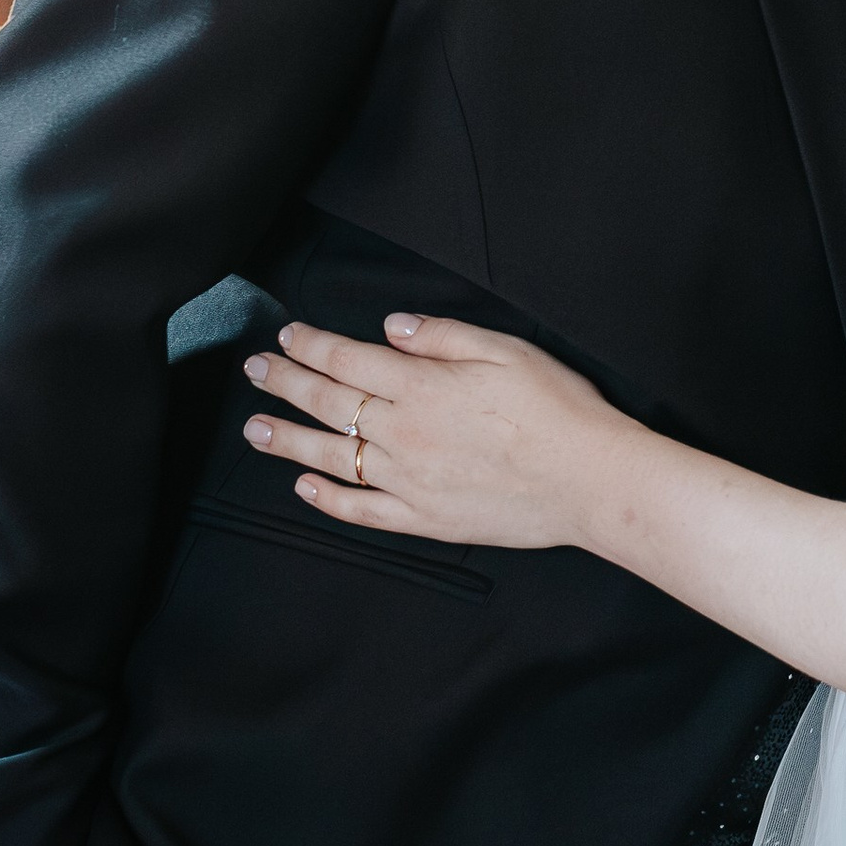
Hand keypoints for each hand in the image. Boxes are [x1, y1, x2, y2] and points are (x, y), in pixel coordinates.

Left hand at [242, 313, 625, 552]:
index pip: (348, 359)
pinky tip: (304, 487)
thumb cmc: (559, 411)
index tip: (288, 336)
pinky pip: (362, 510)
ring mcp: (409, 479)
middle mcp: (405, 432)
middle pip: (328, 403)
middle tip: (255, 371)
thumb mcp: (507, 351)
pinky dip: (328, 499)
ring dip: (288, 439)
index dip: (311, 345)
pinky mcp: (424, 517)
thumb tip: (392, 327)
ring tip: (255, 429)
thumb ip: (443, 336)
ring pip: (331, 456)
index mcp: (423, 385)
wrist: (590, 480)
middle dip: (285, 382)